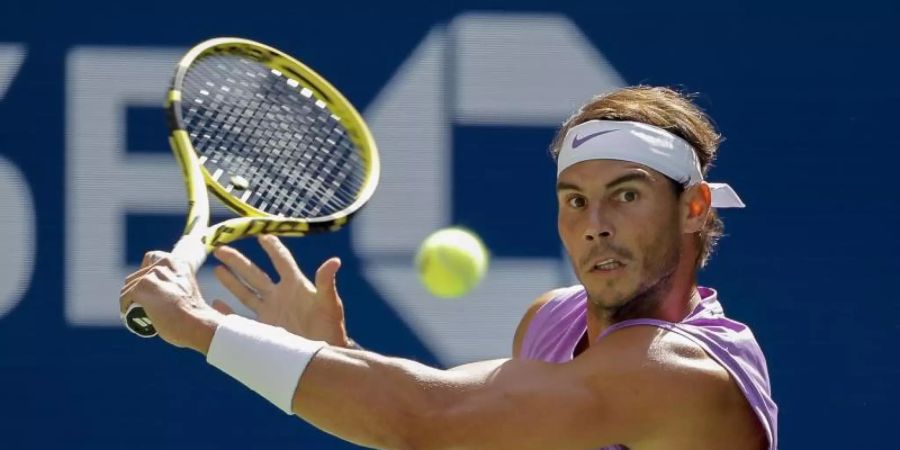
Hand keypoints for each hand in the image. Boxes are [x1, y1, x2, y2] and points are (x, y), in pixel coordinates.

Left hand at [119, 252, 222, 352]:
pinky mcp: (141, 288)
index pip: (152, 257)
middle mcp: (164, 264)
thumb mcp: (187, 288)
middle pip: (137, 275)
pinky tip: (129, 318)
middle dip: (137, 290)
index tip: (149, 286)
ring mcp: (152, 275)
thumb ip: (174, 282)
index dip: (147, 272)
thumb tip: (159, 291)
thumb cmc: (194, 314)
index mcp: (177, 261)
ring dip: (130, 300)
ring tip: (136, 313)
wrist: (198, 324)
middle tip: (143, 306)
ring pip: (129, 287)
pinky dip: (124, 308)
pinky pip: (124, 297)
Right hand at [211, 235, 350, 346]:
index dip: (272, 247)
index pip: (281, 261)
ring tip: (216, 268)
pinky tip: (215, 304)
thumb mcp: (329, 304)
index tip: (260, 234)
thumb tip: (335, 261)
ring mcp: (270, 312)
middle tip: (220, 248)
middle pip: (255, 273)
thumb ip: (327, 283)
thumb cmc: (330, 328)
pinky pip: (241, 318)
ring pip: (245, 292)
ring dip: (231, 281)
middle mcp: (280, 296)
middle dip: (238, 261)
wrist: (322, 356)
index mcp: (296, 285)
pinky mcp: (264, 328)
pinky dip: (227, 312)